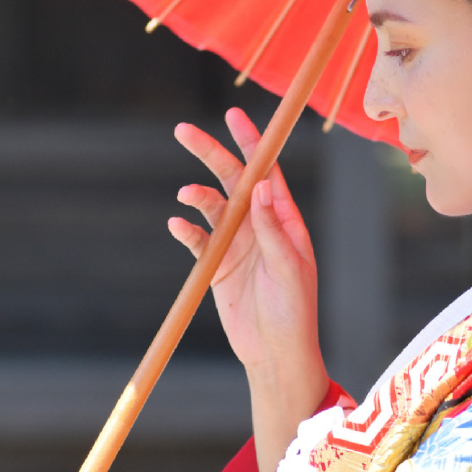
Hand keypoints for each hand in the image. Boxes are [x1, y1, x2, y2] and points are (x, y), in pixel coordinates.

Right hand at [171, 110, 330, 471]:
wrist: (274, 355)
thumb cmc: (294, 313)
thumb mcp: (289, 270)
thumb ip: (274, 229)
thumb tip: (265, 185)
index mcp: (284, 222)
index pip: (267, 173)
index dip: (252, 143)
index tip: (234, 116)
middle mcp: (259, 227)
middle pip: (232, 180)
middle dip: (210, 154)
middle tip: (183, 131)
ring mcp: (236, 244)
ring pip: (211, 207)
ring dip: (196, 196)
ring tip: (185, 196)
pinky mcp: (216, 266)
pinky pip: (197, 239)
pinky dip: (186, 230)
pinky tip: (177, 226)